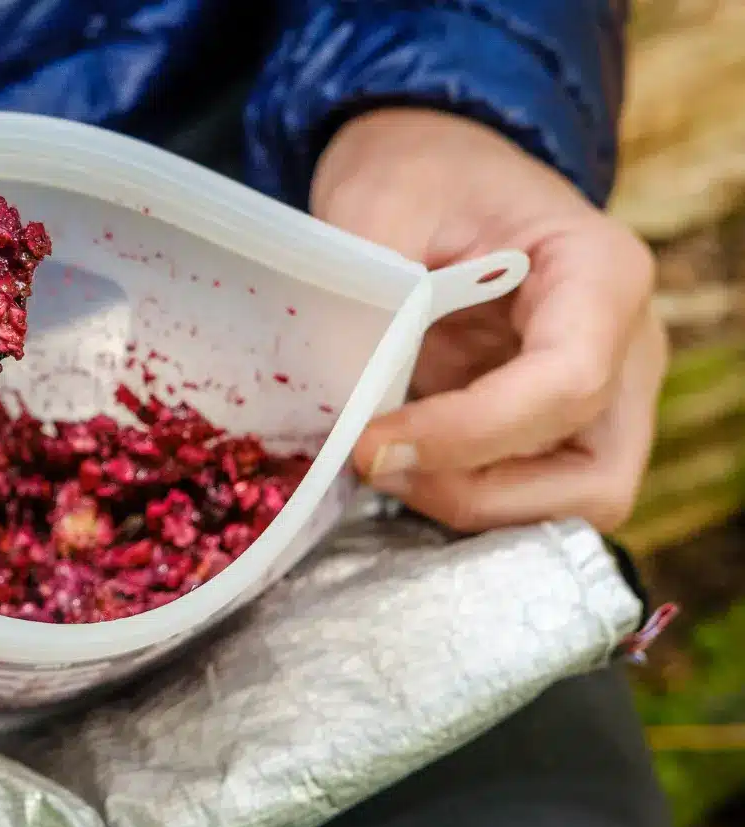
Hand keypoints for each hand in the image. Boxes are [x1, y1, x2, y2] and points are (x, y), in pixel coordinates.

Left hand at [312, 108, 666, 532]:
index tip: (372, 443)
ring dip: (469, 503)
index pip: (567, 383)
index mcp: (602, 273)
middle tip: (376, 462)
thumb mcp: (380, 203)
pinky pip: (529, 496)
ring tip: (382, 461)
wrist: (433, 172)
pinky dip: (460, 497)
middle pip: (592, 477)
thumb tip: (347, 404)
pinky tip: (396, 462)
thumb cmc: (420, 175)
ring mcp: (603, 399)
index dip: (469, 433)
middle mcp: (627, 348)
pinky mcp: (558, 432)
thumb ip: (371, 298)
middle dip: (476, 490)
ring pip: (568, 506)